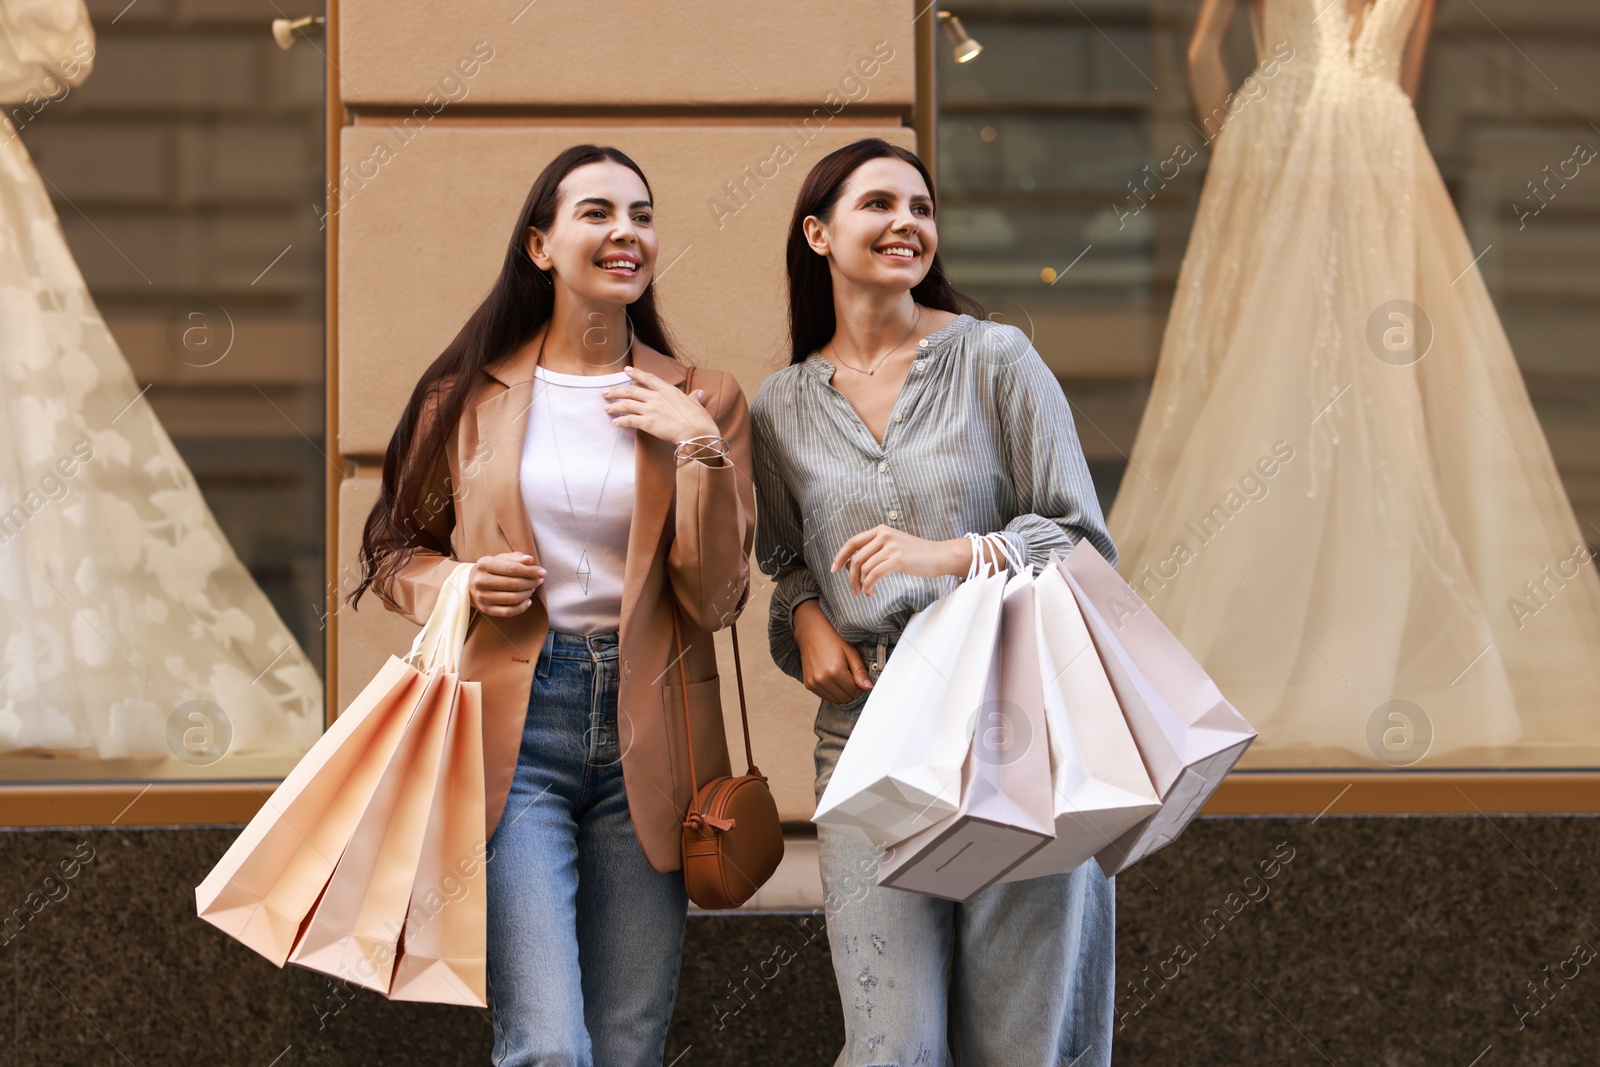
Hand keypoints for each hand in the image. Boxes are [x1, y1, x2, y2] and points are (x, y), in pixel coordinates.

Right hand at [469, 552, 544, 616]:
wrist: (471, 582)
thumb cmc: (491, 568)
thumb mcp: (500, 559)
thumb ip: (516, 558)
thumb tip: (530, 560)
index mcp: (484, 564)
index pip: (512, 569)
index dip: (531, 571)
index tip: (543, 572)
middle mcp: (480, 581)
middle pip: (514, 584)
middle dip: (531, 582)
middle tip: (539, 581)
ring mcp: (482, 597)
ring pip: (512, 598)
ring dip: (527, 594)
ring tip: (532, 588)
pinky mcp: (485, 609)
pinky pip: (508, 612)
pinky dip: (521, 608)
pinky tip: (528, 601)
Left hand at [602, 365, 718, 449]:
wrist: (697, 433)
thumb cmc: (699, 419)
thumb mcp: (696, 404)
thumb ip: (694, 397)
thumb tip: (698, 393)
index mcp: (668, 390)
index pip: (648, 378)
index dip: (636, 373)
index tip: (626, 370)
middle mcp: (656, 397)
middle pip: (631, 390)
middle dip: (616, 391)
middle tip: (606, 392)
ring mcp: (650, 410)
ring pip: (626, 405)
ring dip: (615, 406)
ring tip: (607, 408)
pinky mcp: (647, 423)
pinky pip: (629, 420)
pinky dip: (621, 421)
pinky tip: (616, 423)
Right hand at [793, 599, 873, 704]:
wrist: (810, 632)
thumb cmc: (832, 639)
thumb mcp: (850, 652)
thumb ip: (860, 671)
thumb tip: (869, 687)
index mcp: (835, 671)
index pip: (854, 691)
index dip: (860, 687)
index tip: (859, 678)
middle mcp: (822, 679)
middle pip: (845, 698)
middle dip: (852, 691)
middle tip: (852, 678)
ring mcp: (813, 683)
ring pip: (835, 700)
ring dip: (842, 693)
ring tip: (843, 678)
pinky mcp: (808, 684)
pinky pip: (825, 696)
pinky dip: (832, 692)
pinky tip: (833, 679)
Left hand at [830, 526, 969, 596]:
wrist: (940, 555)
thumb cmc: (917, 555)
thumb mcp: (894, 546)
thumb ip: (875, 551)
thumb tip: (853, 565)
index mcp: (880, 530)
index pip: (852, 542)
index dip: (840, 556)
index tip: (834, 569)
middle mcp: (883, 535)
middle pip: (856, 558)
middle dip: (851, 577)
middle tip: (854, 590)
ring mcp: (891, 546)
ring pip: (864, 568)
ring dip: (862, 584)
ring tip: (866, 593)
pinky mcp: (898, 558)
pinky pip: (874, 574)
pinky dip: (869, 585)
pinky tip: (871, 592)